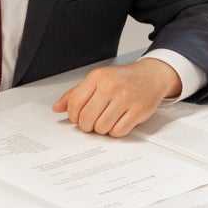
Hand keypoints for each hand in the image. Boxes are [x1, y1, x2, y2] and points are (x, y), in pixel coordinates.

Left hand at [51, 58, 179, 136]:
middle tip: (90, 123)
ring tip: (104, 122)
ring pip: (102, 127)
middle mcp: (111, 87)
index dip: (72, 116)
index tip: (76, 118)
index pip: (75, 102)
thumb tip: (57, 107)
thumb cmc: (122, 79)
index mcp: (97, 77)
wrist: (150, 76)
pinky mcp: (138, 111)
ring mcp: (126, 99)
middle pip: (87, 117)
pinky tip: (115, 124)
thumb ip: (75, 94)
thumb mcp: (96, 80)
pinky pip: (118, 131)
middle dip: (85, 125)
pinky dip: (114, 132)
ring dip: (100, 129)